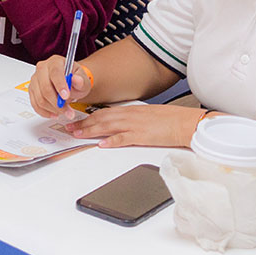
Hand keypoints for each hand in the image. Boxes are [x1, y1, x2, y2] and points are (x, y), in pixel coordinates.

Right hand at [28, 55, 93, 118]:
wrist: (70, 83)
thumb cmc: (76, 80)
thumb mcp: (83, 80)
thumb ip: (81, 80)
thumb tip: (76, 79)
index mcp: (55, 62)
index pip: (55, 72)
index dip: (60, 85)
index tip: (66, 97)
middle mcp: (42, 68)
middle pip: (45, 87)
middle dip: (57, 103)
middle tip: (68, 111)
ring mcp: (35, 79)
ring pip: (40, 98)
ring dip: (53, 109)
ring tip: (64, 112)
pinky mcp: (32, 90)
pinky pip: (35, 104)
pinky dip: (45, 112)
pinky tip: (54, 113)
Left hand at [62, 104, 204, 148]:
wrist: (186, 122)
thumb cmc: (170, 119)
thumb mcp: (147, 115)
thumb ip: (132, 118)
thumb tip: (120, 124)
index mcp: (130, 110)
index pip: (104, 112)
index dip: (88, 117)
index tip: (76, 121)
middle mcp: (129, 116)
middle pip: (101, 119)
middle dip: (83, 124)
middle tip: (69, 129)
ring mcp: (135, 125)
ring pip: (107, 127)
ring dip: (90, 131)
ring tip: (77, 135)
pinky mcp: (142, 136)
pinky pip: (124, 138)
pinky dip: (111, 141)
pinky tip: (102, 144)